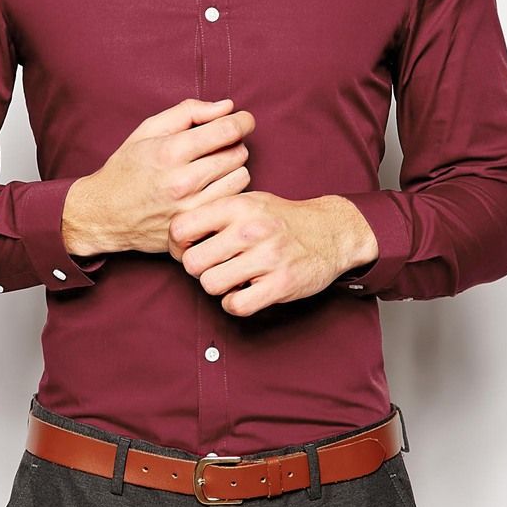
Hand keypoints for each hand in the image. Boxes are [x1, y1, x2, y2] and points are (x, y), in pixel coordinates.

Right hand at [60, 98, 254, 256]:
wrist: (104, 215)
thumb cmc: (127, 168)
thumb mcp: (148, 130)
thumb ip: (189, 112)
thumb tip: (228, 106)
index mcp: (170, 152)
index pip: (227, 130)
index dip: (243, 121)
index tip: (244, 120)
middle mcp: (182, 182)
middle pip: (238, 153)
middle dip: (233, 144)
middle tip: (218, 146)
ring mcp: (190, 208)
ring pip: (241, 178)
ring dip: (233, 168)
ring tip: (213, 167)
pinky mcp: (195, 227)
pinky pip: (232, 202)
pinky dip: (229, 191)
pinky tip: (213, 187)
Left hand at [170, 192, 378, 315]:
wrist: (331, 231)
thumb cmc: (281, 218)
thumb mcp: (248, 201)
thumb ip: (215, 212)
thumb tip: (175, 234)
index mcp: (238, 205)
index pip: (181, 227)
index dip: (176, 244)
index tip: (186, 249)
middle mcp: (251, 229)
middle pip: (192, 262)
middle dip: (197, 269)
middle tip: (211, 266)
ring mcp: (268, 256)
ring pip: (211, 286)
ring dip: (217, 287)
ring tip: (230, 277)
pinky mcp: (281, 283)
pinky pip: (236, 305)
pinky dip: (234, 303)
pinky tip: (243, 292)